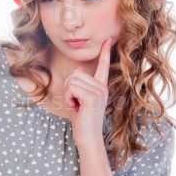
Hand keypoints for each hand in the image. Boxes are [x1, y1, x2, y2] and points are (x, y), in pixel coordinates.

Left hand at [63, 36, 112, 151]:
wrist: (88, 137)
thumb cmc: (83, 120)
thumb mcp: (80, 99)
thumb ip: (80, 84)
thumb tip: (78, 68)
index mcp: (101, 86)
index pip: (104, 65)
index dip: (105, 52)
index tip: (108, 39)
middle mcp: (102, 87)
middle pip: (76, 73)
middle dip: (68, 87)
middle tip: (74, 101)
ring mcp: (98, 92)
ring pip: (72, 79)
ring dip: (67, 93)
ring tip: (75, 104)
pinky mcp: (92, 97)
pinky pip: (71, 87)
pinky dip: (68, 98)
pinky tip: (75, 107)